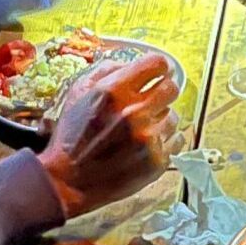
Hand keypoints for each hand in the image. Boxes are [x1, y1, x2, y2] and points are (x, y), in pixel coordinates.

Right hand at [38, 54, 182, 216]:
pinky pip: (177, 140)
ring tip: (142, 128)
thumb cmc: (71, 137)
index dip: (160, 66)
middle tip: (153, 99)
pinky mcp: (156, 161)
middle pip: (172, 88)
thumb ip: (105, 71)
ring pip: (173, 116)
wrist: (68, 181)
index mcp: (113, 91)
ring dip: (160, 119)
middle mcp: (133, 112)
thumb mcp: (77, 94)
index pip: (157, 64)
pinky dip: (165, 140)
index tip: (159, 72)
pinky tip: (147, 144)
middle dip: (162, 91)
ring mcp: (147, 138)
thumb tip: (130, 63)